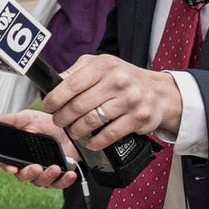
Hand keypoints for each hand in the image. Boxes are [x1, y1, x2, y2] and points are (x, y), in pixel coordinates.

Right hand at [0, 110, 79, 188]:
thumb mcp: (28, 118)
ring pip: (40, 182)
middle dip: (29, 173)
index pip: (7, 163)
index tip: (12, 168)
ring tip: (55, 167)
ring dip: (47, 176)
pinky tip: (69, 174)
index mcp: (17, 153)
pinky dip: (64, 181)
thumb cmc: (46, 124)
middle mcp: (27, 166)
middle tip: (36, 167)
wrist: (69, 129)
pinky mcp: (58, 177)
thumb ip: (11, 120)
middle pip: (23, 176)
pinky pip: (58, 184)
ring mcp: (42, 173)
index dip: (7, 166)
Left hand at [43, 54, 181, 150]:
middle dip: (62, 117)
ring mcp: (129, 100)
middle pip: (78, 105)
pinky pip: (109, 135)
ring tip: (73, 131)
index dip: (55, 98)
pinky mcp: (138, 118)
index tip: (47, 106)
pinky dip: (94, 142)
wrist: (160, 93)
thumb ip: (76, 72)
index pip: (71, 84)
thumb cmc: (124, 78)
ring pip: (91, 121)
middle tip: (58, 121)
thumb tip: (51, 84)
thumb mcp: (101, 66)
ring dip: (76, 130)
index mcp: (103, 66)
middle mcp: (117, 81)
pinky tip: (89, 141)